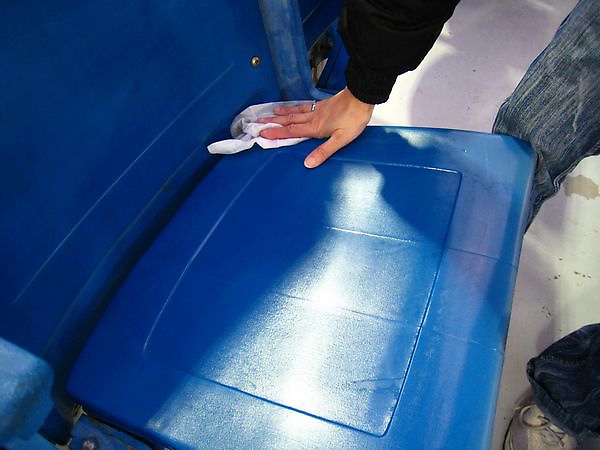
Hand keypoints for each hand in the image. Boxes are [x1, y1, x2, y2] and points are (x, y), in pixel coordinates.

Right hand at [258, 88, 373, 167]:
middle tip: (258, 122)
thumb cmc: (354, 118)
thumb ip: (324, 151)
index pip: (291, 132)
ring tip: (270, 113)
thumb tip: (308, 163)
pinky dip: (294, 107)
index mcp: (315, 128)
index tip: (261, 132)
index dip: (276, 133)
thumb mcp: (341, 139)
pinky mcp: (324, 104)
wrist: (362, 97)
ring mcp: (318, 110)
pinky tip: (293, 107)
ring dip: (281, 114)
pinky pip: (304, 106)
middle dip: (273, 123)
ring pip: (295, 112)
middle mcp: (313, 118)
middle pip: (289, 121)